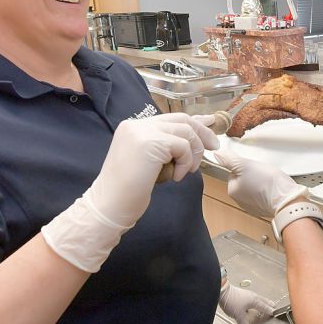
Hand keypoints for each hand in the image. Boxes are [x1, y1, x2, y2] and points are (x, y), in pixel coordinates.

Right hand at [42, 113, 218, 271]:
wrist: (109, 205)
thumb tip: (191, 138)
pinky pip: (183, 146)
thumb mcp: (149, 161)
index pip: (170, 118)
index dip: (194, 121)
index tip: (210, 124)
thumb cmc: (128, 190)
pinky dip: (186, 162)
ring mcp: (142, 131)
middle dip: (202, 133)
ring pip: (185, 132)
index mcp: (133, 127)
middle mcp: (136, 124)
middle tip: (214, 146)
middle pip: (181, 119)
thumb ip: (166, 146)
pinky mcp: (151, 142)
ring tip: (188, 171)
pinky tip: (176, 177)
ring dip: (193, 153)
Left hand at [213, 150, 307, 216]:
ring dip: (261, 182)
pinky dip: (268, 190)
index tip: (252, 167)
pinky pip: (263, 194)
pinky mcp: (264, 208)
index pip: (234, 173)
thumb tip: (217, 155)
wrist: (286, 199)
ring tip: (269, 180)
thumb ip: (229, 160)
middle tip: (262, 173)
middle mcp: (240, 201)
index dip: (244, 167)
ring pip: (254, 187)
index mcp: (232, 191)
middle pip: (244, 180)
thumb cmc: (266, 183)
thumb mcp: (245, 165)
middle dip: (252, 174)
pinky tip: (273, 188)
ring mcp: (253, 206)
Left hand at [218, 283, 274, 323]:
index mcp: (254, 301)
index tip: (274, 312)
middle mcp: (252, 296)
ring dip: (261, 301)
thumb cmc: (232, 301)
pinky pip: (251, 298)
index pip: (264, 307)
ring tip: (263, 304)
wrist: (222, 290)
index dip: (269, 310)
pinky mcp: (241, 293)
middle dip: (268, 303)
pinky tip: (249, 304)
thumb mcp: (239, 315)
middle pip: (262, 300)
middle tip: (273, 305)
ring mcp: (246, 294)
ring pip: (257, 298)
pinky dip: (254, 301)